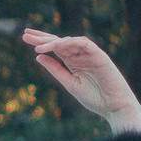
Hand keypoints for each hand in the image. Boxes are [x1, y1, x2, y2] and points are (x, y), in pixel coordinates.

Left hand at [23, 29, 140, 133]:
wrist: (114, 106)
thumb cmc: (94, 98)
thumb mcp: (69, 83)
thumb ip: (55, 69)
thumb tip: (38, 57)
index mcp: (73, 62)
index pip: (55, 48)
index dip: (41, 42)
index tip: (25, 38)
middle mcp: (80, 55)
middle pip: (59, 42)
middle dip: (43, 37)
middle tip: (25, 34)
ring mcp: (90, 54)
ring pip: (70, 41)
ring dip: (54, 41)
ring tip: (38, 45)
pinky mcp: (100, 55)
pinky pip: (84, 44)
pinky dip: (70, 43)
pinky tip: (56, 45)